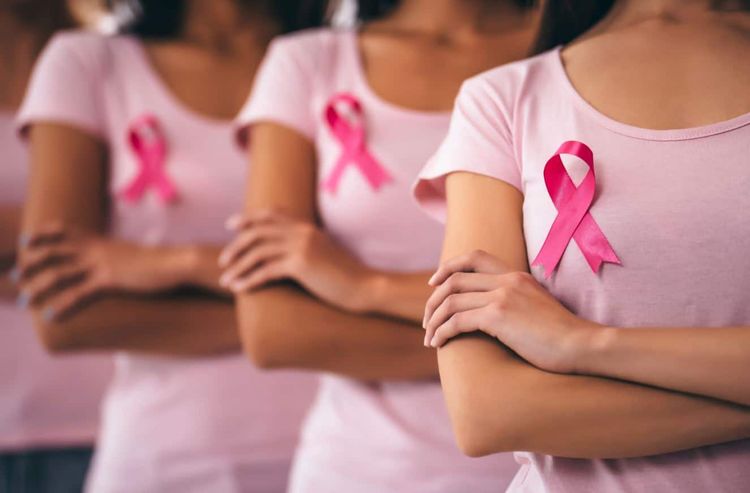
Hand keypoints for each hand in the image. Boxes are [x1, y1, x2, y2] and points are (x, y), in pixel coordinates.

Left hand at [15, 224, 191, 319]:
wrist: (175, 262)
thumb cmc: (157, 261)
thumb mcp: (131, 254)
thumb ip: (115, 255)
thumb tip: (110, 262)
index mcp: (100, 240)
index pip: (64, 231)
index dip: (42, 235)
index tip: (26, 242)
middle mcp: (95, 249)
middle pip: (53, 252)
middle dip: (30, 265)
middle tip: (16, 277)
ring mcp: (101, 264)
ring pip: (59, 274)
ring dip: (38, 288)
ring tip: (25, 302)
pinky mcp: (109, 280)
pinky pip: (79, 294)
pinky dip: (63, 305)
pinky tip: (51, 316)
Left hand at [219, 210, 376, 312]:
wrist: (364, 287)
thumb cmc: (345, 276)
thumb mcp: (324, 254)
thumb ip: (305, 246)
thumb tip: (285, 253)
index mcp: (307, 227)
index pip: (271, 214)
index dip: (248, 218)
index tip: (231, 225)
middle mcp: (302, 232)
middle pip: (258, 232)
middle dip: (236, 245)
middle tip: (223, 260)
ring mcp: (301, 246)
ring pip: (258, 252)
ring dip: (238, 266)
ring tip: (225, 279)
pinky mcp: (301, 265)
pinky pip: (266, 271)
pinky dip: (248, 280)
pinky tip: (238, 289)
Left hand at [423, 250, 599, 373]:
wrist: (582, 346)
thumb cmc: (563, 336)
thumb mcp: (538, 307)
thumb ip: (516, 300)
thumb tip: (493, 313)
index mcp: (516, 275)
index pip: (473, 257)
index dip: (447, 268)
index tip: (434, 284)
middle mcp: (507, 280)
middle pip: (454, 279)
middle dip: (433, 300)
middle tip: (427, 320)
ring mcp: (502, 296)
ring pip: (450, 301)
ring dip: (434, 319)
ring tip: (429, 338)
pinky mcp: (498, 317)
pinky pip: (457, 321)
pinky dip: (442, 332)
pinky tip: (438, 344)